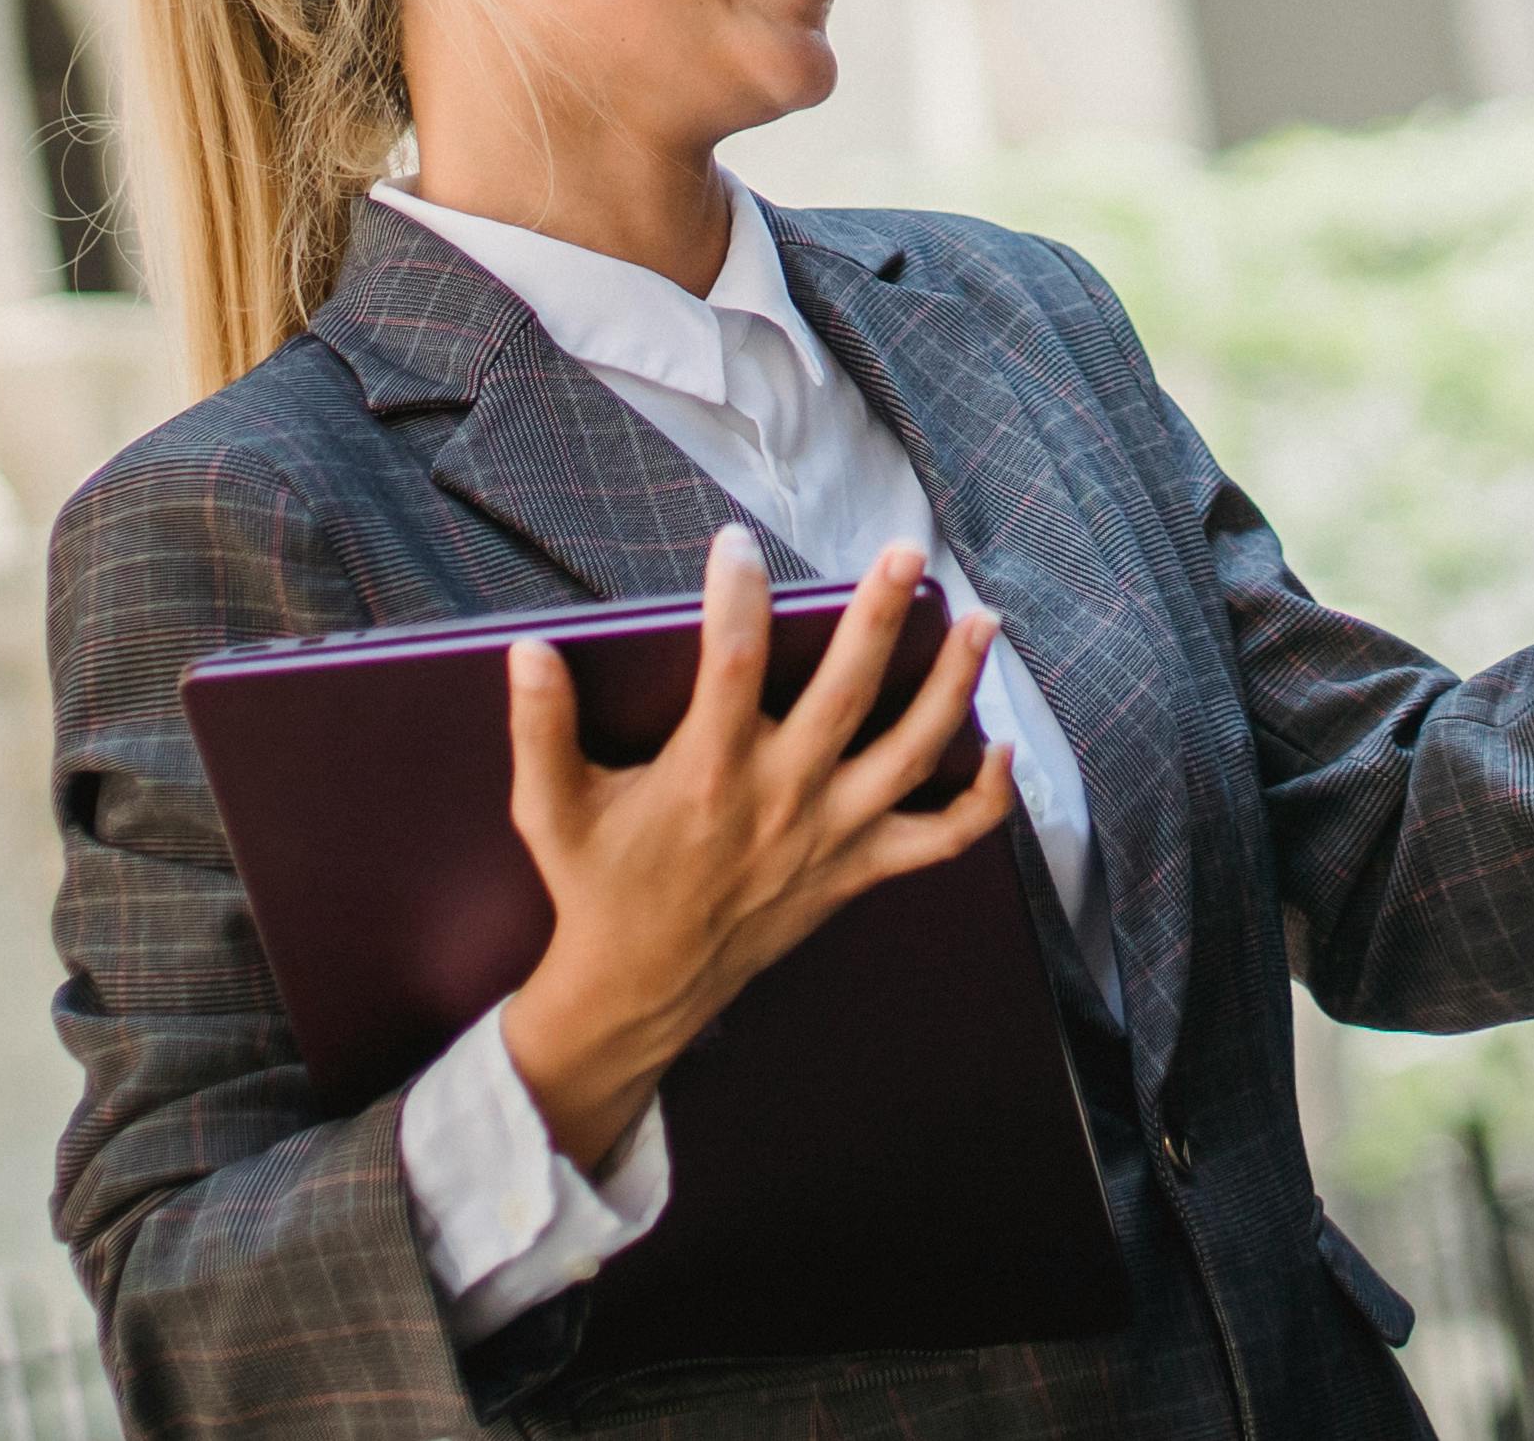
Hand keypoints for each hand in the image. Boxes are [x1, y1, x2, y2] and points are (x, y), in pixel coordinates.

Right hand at [497, 527, 1015, 1167]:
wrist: (639, 991)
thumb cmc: (597, 888)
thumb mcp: (551, 811)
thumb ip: (540, 730)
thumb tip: (528, 652)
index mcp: (707, 775)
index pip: (730, 664)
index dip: (735, 597)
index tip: (736, 542)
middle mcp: (781, 799)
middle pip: (846, 694)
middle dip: (879, 618)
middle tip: (906, 552)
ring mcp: (830, 836)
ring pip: (911, 754)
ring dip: (953, 686)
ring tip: (980, 621)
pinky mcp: (858, 870)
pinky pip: (941, 839)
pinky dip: (984, 801)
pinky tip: (1005, 749)